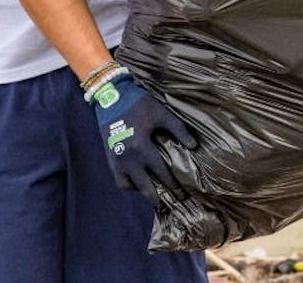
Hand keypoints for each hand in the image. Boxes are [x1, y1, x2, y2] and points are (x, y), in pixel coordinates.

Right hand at [90, 69, 196, 196]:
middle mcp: (127, 158)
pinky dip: (129, 184)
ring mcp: (116, 160)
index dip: (173, 186)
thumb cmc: (138, 103)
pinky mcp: (110, 157)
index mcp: (141, 148)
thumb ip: (178, 129)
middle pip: (145, 187)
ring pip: (129, 186)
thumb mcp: (160, 113)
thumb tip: (193, 146)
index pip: (161, 173)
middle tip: (168, 206)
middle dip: (158, 198)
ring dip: (142, 192)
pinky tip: (139, 182)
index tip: (182, 196)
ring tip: (154, 195)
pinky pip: (119, 179)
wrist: (110, 96)